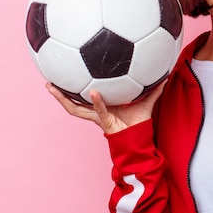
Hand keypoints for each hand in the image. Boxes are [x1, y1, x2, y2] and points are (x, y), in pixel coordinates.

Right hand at [46, 82, 164, 134]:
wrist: (142, 138)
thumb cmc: (140, 121)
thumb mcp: (146, 101)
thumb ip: (154, 88)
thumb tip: (164, 75)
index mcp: (102, 106)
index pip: (83, 97)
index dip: (72, 89)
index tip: (65, 75)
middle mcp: (96, 111)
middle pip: (72, 103)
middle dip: (59, 94)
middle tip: (47, 82)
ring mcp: (99, 117)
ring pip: (76, 109)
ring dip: (63, 99)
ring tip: (53, 88)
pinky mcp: (106, 122)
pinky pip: (99, 111)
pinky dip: (97, 102)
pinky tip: (93, 92)